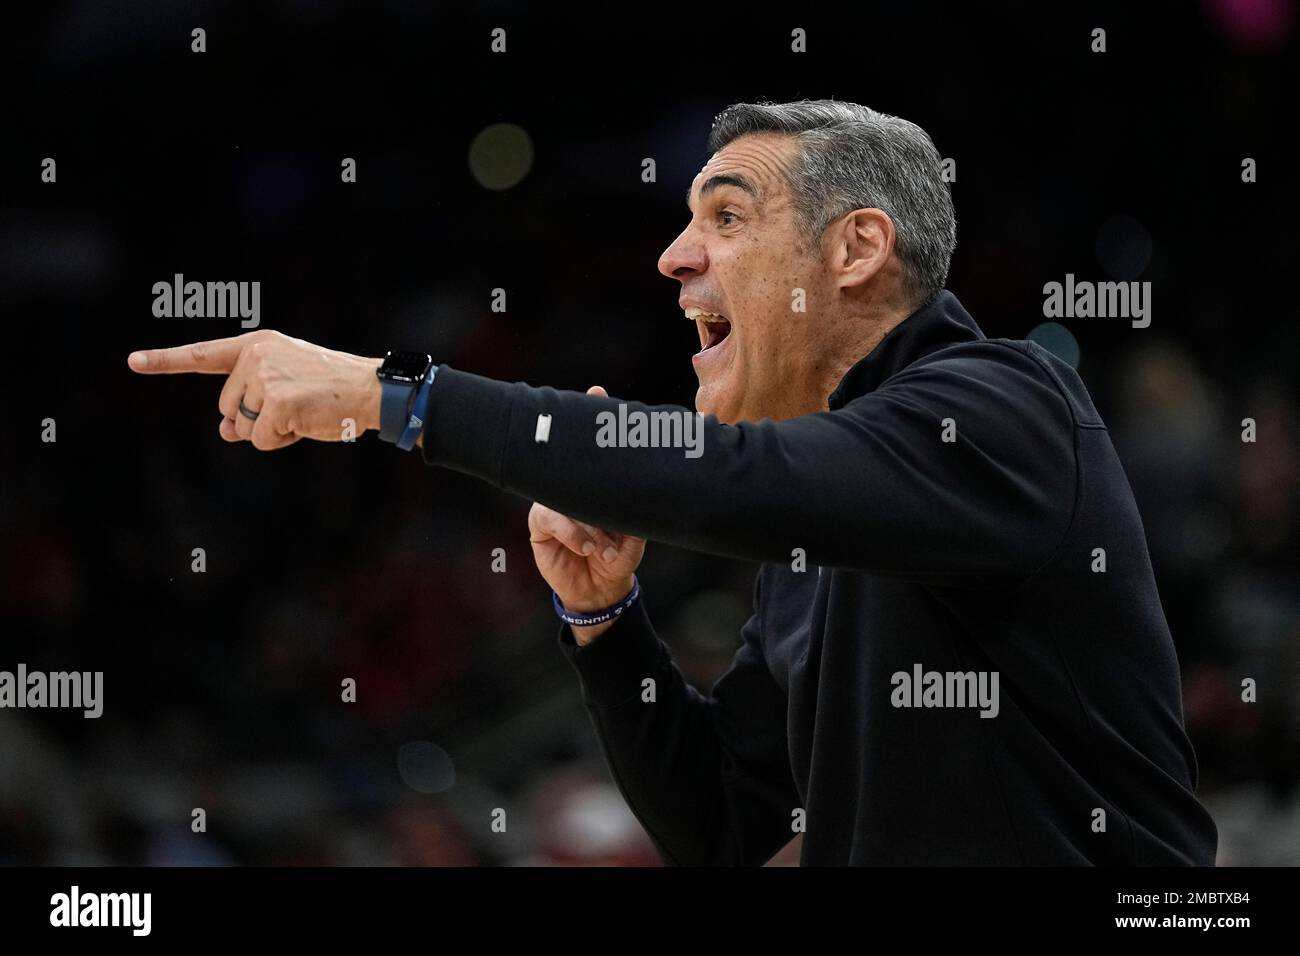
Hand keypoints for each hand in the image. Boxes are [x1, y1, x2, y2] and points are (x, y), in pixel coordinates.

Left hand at [127, 330, 382, 449]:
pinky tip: (307, 423)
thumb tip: (225, 431)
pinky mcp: (278, 403)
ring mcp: (265, 378)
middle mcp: (256, 356)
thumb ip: (249, 404)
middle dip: (256, 418)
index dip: (165, 361)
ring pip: (243, 427)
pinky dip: (283, 441)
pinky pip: (262, 440)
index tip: (133, 362)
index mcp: (258, 345)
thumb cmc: (331, 390)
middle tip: (296, 407)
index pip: (203, 355)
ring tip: (304, 413)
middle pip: (228, 408)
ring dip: (271, 431)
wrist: (371, 390)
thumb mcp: (286, 389)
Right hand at [529, 386, 646, 644]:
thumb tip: (640, 496)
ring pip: (565, 495)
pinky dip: (573, 533)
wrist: (600, 590)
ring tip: (603, 544)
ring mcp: (554, 504)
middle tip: (582, 422)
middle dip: (572, 437)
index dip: (595, 415)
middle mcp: (572, 489)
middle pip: (568, 458)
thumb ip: (635, 517)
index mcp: (598, 486)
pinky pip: (552, 517)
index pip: (594, 448)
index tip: (598, 390)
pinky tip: (587, 547)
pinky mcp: (540, 523)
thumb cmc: (617, 558)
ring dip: (588, 519)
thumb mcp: (634, 538)